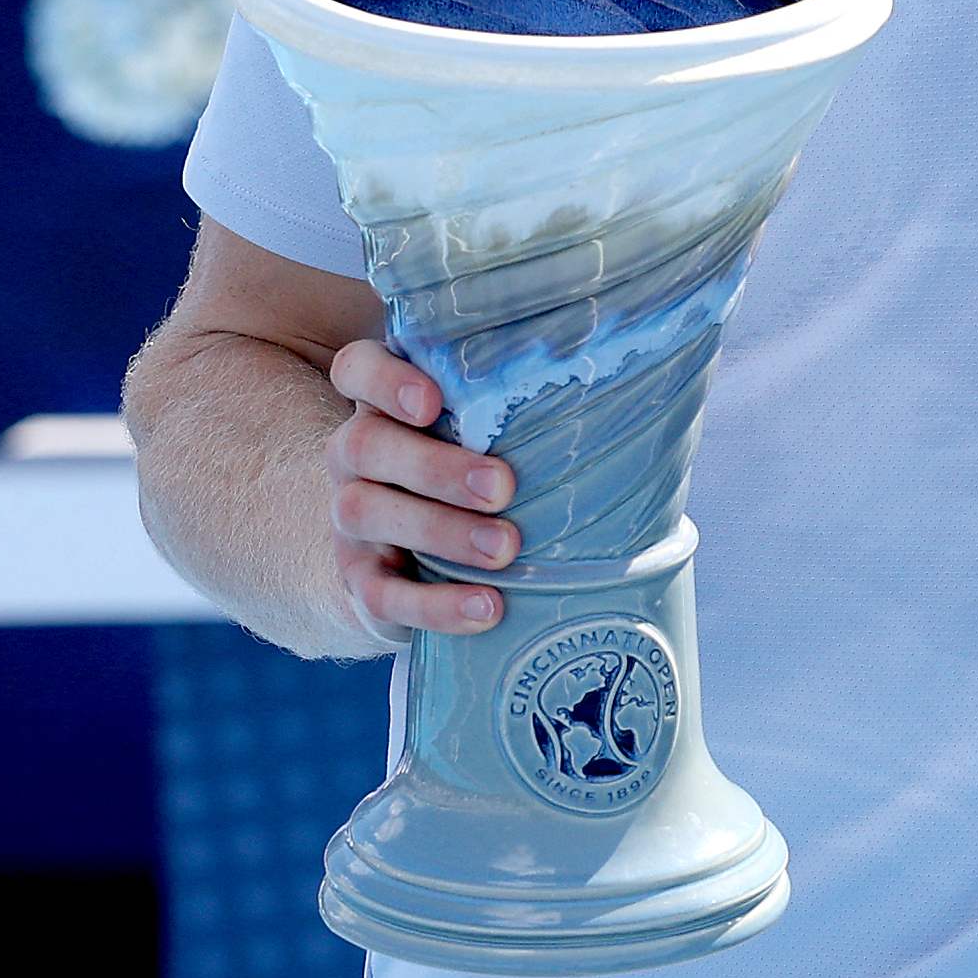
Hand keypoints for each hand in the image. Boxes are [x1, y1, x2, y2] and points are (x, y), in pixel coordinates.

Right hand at [324, 339, 519, 642]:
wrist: (419, 556)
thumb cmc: (480, 466)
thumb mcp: (494, 429)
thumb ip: (523, 403)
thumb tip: (627, 384)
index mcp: (384, 404)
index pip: (358, 369)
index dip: (384, 380)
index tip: (432, 402)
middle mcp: (355, 455)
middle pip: (365, 445)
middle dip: (436, 467)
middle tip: (503, 487)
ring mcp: (351, 518)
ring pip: (366, 514)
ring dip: (440, 531)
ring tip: (505, 548)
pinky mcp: (360, 581)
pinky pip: (381, 595)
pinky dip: (435, 605)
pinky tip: (487, 607)